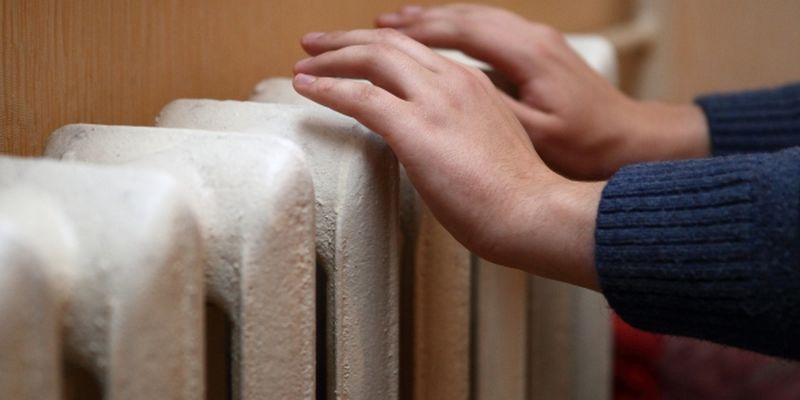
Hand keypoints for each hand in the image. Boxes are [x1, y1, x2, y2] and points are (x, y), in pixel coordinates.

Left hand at [293, 28, 603, 289]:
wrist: (534, 213)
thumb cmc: (517, 196)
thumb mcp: (491, 146)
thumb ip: (464, 132)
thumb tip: (441, 143)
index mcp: (474, 85)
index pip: (417, 53)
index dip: (379, 47)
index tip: (356, 52)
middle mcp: (453, 82)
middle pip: (389, 43)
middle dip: (347, 39)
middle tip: (316, 44)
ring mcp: (435, 101)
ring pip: (372, 58)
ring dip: (332, 56)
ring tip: (303, 61)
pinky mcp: (415, 128)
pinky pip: (359, 96)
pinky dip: (327, 87)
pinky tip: (305, 87)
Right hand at [377, 4, 709, 179]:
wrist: (630, 143)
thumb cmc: (586, 148)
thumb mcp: (536, 136)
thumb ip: (493, 110)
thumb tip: (446, 94)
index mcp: (528, 55)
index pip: (458, 32)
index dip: (411, 34)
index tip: (371, 39)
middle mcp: (530, 37)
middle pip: (458, 17)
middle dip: (408, 21)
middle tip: (369, 26)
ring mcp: (535, 40)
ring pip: (471, 18)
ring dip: (427, 20)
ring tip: (386, 26)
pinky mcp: (536, 52)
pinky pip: (484, 29)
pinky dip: (451, 29)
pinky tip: (433, 37)